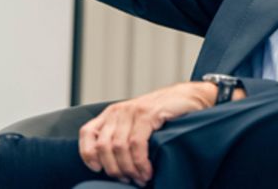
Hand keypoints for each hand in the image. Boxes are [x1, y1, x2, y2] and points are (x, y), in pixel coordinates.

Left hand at [78, 82, 215, 185]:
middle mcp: (119, 111)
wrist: (190, 97)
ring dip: (129, 169)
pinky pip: (136, 144)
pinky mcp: (148, 113)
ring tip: (141, 179)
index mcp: (112, 114)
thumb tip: (110, 164)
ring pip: (119, 148)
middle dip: (114, 169)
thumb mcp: (137, 123)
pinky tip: (147, 171)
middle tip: (128, 180)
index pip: (87, 133)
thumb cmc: (163, 114)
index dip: (87, 154)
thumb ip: (122, 135)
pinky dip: (140, 162)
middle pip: (103, 146)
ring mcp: (133, 111)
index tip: (98, 169)